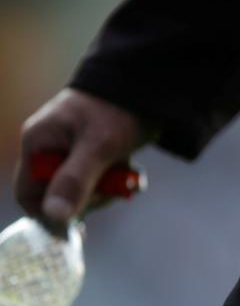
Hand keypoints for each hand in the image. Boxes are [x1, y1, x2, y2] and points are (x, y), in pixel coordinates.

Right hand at [14, 89, 152, 223]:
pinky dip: (116, 181)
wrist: (145, 86)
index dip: (50, 211)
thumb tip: (54, 216)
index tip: (80, 218)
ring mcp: (70, 151)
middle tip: (114, 186)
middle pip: (60, 196)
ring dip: (108, 189)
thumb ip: (75, 181)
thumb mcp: (98, 147)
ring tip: (126, 174)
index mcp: (38, 143)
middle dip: (90, 197)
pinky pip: (99, 181)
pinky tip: (130, 172)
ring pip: (84, 191)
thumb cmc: (116, 110)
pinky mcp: (91, 154)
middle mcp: (48, 148)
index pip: (28, 194)